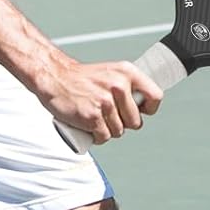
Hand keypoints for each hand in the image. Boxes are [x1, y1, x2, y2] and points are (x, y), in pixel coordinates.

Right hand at [37, 57, 164, 143]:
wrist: (54, 77)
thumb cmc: (82, 79)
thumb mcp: (110, 73)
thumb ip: (128, 85)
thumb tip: (143, 107)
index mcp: (127, 72)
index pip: (155, 96)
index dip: (148, 109)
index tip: (138, 111)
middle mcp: (119, 85)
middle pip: (135, 122)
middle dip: (123, 124)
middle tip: (108, 116)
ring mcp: (105, 102)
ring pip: (119, 132)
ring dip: (107, 131)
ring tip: (96, 119)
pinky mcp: (92, 116)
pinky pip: (104, 137)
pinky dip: (97, 137)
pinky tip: (90, 127)